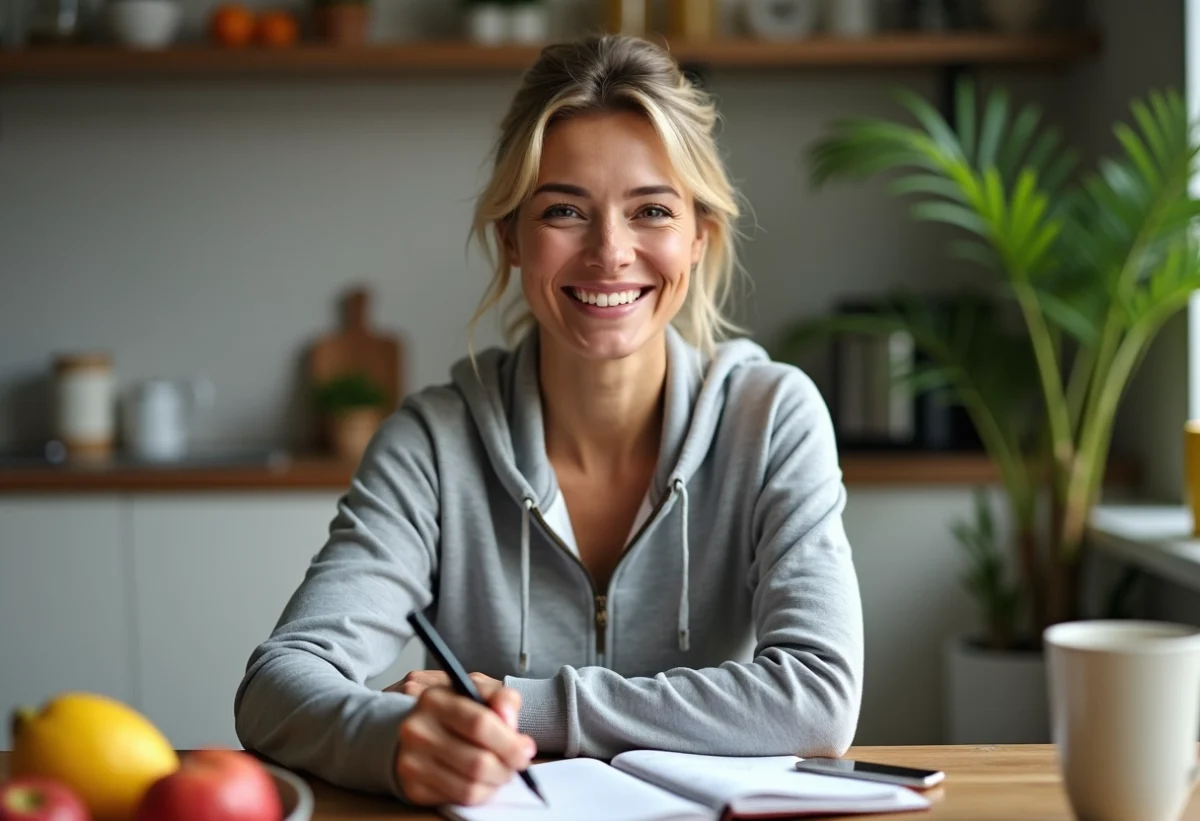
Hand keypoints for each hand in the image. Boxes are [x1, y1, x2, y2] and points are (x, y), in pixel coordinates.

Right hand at [392, 677, 534, 805]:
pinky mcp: (414, 787)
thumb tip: (509, 720)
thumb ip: (501, 696)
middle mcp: (417, 730)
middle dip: (508, 766)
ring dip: (497, 782)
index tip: (526, 748)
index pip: (479, 724)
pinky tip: (484, 780)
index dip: (509, 741)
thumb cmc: (456, 709)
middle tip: (518, 763)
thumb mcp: (479, 689)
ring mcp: (412, 761)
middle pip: (477, 761)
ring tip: (503, 771)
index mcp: (434, 699)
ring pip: (471, 785)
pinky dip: (482, 793)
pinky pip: (460, 799)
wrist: (419, 728)